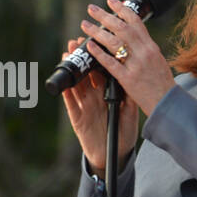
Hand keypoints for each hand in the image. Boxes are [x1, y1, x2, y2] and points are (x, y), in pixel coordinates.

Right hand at [60, 38, 138, 175]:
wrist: (115, 155)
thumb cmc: (123, 133)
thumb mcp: (129, 113)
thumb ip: (129, 96)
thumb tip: (132, 77)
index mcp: (107, 93)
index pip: (101, 71)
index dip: (98, 57)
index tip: (97, 42)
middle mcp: (94, 97)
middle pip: (86, 73)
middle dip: (81, 57)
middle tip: (76, 42)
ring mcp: (85, 106)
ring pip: (76, 84)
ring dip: (72, 69)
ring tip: (67, 53)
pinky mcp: (77, 118)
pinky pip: (70, 103)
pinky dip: (66, 91)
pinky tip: (63, 81)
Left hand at [80, 0, 176, 117]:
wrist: (168, 103)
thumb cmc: (162, 84)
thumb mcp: (158, 61)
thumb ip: (145, 49)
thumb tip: (133, 37)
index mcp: (151, 47)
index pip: (135, 21)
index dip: (122, 9)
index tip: (110, 0)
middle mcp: (144, 52)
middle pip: (121, 28)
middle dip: (104, 16)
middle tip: (91, 8)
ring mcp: (136, 65)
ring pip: (114, 42)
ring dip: (97, 31)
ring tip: (84, 24)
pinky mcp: (127, 79)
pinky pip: (110, 63)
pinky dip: (99, 53)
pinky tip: (89, 46)